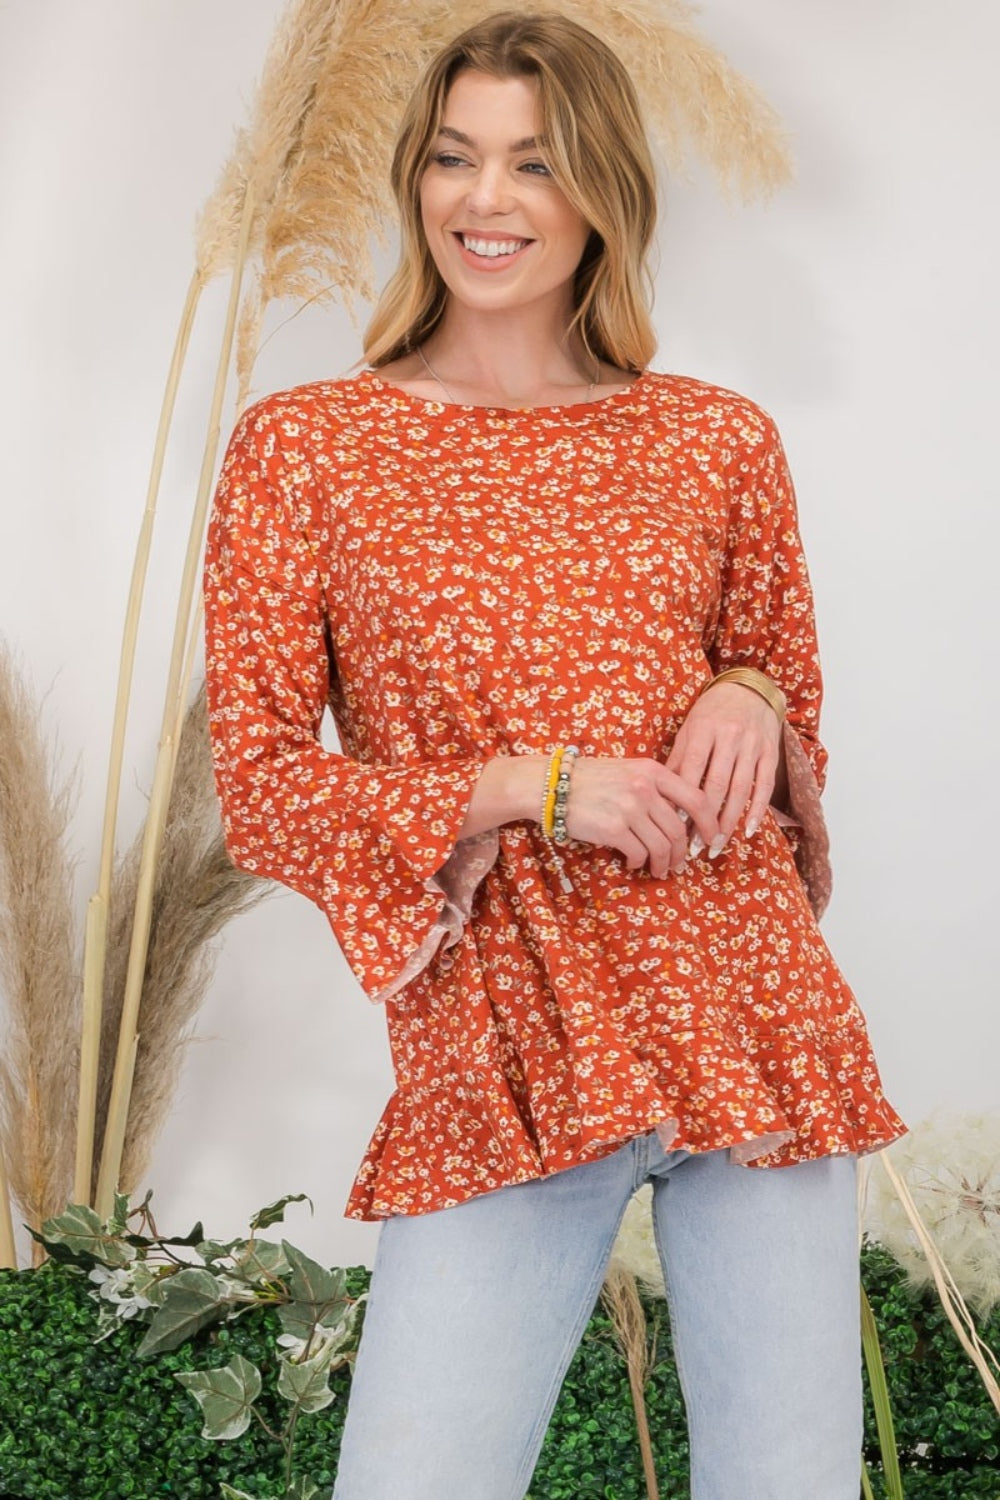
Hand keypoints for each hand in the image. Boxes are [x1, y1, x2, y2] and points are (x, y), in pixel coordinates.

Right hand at [563, 756, 720, 877]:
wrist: (552, 785)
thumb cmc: (592, 779)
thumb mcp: (630, 771)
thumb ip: (656, 788)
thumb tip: (683, 818)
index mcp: (653, 771)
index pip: (696, 799)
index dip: (709, 822)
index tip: (711, 838)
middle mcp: (644, 788)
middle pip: (679, 829)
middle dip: (682, 852)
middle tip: (678, 863)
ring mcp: (629, 808)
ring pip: (662, 845)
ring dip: (663, 862)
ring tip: (658, 869)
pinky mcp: (613, 828)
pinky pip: (639, 853)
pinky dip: (639, 862)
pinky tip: (633, 862)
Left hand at [666, 682, 782, 854]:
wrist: (748, 689)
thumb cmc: (712, 713)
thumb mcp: (689, 728)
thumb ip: (678, 759)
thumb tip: (663, 795)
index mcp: (703, 730)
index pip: (691, 772)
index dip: (682, 802)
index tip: (674, 828)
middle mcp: (728, 737)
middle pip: (716, 785)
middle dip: (704, 819)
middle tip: (694, 846)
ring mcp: (752, 745)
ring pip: (740, 789)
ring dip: (728, 821)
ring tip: (716, 844)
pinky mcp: (770, 752)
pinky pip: (764, 785)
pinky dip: (757, 810)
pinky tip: (748, 830)